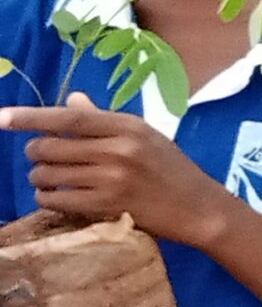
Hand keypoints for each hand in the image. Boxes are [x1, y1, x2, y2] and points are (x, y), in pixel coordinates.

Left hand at [0, 96, 232, 247]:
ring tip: (50, 177)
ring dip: (40, 175)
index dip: (31, 116)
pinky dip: (47, 196)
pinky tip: (56, 194)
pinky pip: (56, 199)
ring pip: (48, 173)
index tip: (1, 116)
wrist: (198, 206)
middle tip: (42, 155)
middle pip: (51, 146)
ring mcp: (112, 180)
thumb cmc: (170, 167)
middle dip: (35, 151)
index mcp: (128, 126)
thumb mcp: (144, 135)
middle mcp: (119, 150)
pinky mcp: (106, 206)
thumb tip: (70, 100)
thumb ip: (103, 118)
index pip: (70, 116)